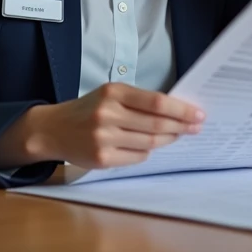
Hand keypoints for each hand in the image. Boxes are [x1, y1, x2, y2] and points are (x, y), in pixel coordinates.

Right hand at [0, 83, 203, 169]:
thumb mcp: (110, 95)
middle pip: (156, 124)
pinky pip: (137, 157)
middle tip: (196, 126)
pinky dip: (146, 153)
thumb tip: (176, 111)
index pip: (156, 102)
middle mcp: (108, 114)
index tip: (198, 113)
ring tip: (177, 135)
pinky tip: (148, 147)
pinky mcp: (102, 158)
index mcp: (113, 92)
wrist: (53, 129)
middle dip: (181, 126)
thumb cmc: (88, 110)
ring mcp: (104, 138)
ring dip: (167, 140)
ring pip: (149, 143)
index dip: (181, 109)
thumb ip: (138, 101)